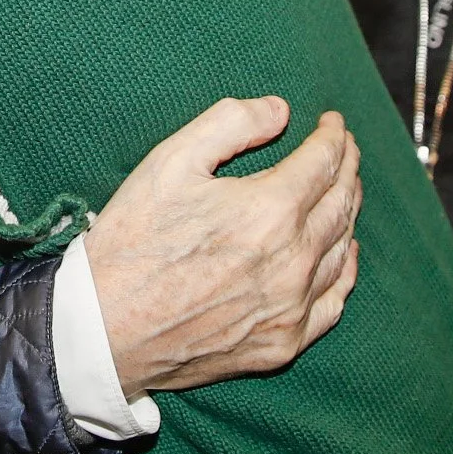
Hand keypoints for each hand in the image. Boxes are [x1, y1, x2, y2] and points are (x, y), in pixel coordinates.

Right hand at [84, 98, 361, 398]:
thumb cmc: (132, 241)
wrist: (104, 329)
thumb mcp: (169, 162)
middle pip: (341, 202)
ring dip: (348, 211)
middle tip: (344, 149)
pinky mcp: (282, 343)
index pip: (324, 161)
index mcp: (269, 210)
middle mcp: (292, 260)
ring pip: (341, 249)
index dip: (333, 135)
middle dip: (347, 167)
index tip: (332, 122)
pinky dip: (344, 270)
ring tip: (343, 189)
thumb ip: (229, 123)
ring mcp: (291, 307)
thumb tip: (280, 111)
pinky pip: (334, 302)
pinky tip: (343, 252)